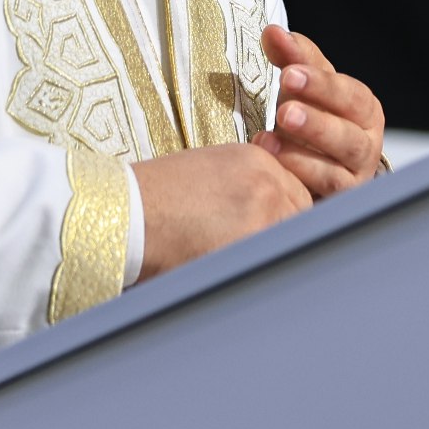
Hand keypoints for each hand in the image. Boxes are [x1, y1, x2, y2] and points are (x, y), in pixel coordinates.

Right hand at [134, 142, 309, 278]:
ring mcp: (264, 213)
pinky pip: (273, 258)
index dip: (284, 211)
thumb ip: (246, 182)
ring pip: (291, 237)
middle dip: (284, 230)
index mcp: (256, 160)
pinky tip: (235, 268)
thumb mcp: (208, 169)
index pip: (295, 189)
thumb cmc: (156, 196)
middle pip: (301, 212)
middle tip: (257, 245)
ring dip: (272, 249)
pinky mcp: (253, 243)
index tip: (271, 225)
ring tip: (240, 258)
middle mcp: (266, 182)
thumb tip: (268, 207)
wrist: (128, 214)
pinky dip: (261, 266)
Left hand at [254, 24, 385, 197]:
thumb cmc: (312, 118)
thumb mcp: (303, 86)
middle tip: (284, 110)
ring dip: (305, 152)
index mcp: (362, 108)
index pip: (348, 93)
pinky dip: (301, 176)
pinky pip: (324, 190)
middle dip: (316, 120)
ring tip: (270, 139)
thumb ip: (292, 58)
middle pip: (348, 132)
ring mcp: (354, 174)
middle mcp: (366, 142)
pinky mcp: (338, 199)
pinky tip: (273, 163)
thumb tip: (272, 31)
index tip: (288, 72)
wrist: (315, 168)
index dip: (320, 83)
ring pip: (338, 165)